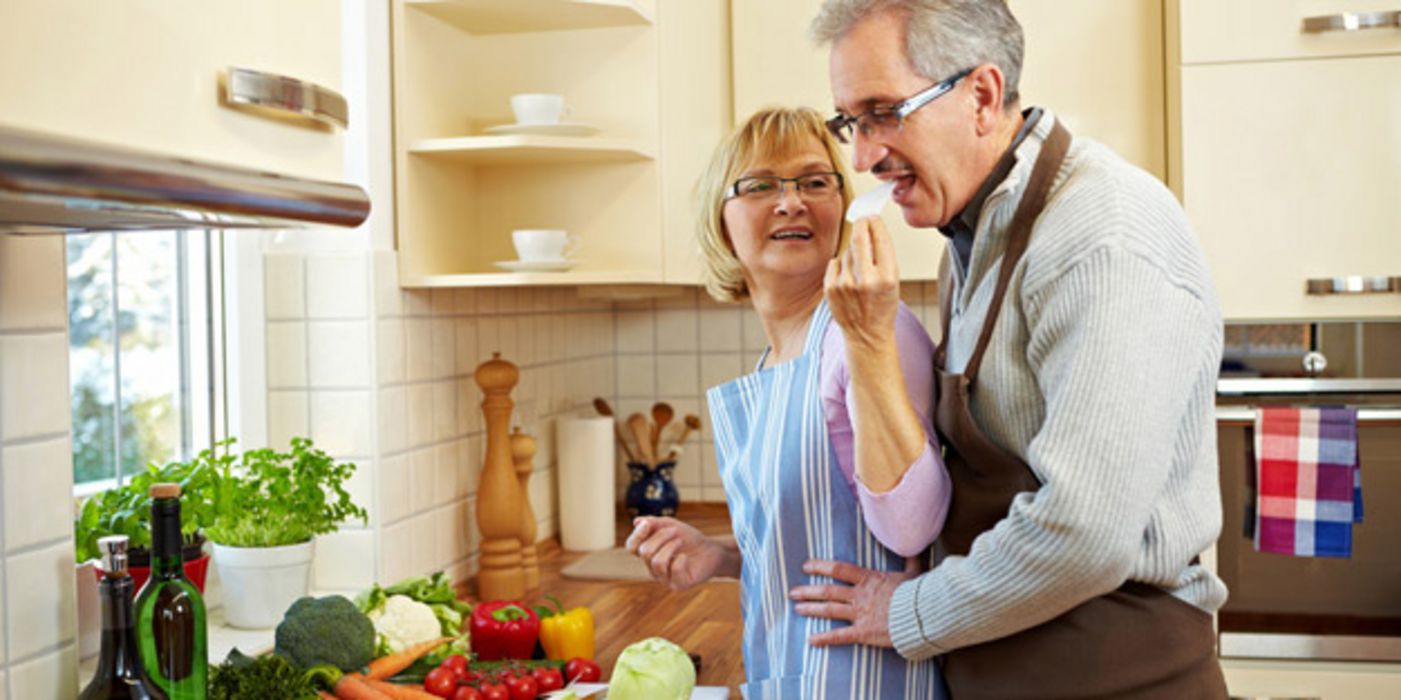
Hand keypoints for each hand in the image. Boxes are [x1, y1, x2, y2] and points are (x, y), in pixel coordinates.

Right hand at [625, 516, 726, 589]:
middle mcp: (653, 568)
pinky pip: (673, 570)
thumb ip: (653, 523)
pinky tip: (686, 557)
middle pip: (645, 552)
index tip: (648, 524)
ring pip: (657, 562)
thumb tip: (637, 521)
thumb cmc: (689, 539)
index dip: (636, 535)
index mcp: (648, 554)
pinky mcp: (678, 584)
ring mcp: (664, 578)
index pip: (631, 547)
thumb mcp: (670, 525)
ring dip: (670, 546)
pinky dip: (681, 559)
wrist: (711, 550)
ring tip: (680, 542)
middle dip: (661, 536)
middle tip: (675, 531)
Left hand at [789, 556, 920, 647]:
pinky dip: (824, 639)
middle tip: (793, 592)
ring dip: (811, 609)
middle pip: (828, 591)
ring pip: (829, 610)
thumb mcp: (913, 573)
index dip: (820, 566)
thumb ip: (910, 560)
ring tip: (797, 609)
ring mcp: (860, 614)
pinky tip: (810, 640)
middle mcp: (859, 595)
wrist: (923, 614)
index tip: (806, 567)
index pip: (838, 569)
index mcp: (868, 579)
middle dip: (808, 591)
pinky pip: (839, 636)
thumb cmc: (918, 593)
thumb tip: (916, 545)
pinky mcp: (863, 632)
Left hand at [824, 217, 900, 352]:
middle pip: (859, 236)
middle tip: (862, 221)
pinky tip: (848, 278)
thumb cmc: (882, 306)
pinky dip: (841, 265)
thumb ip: (884, 254)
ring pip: (847, 251)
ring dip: (853, 252)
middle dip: (861, 224)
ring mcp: (845, 284)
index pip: (880, 238)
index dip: (875, 222)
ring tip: (860, 269)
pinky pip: (835, 262)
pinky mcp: (831, 288)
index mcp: (887, 277)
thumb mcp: (895, 280)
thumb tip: (872, 226)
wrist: (867, 335)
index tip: (873, 217)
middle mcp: (866, 279)